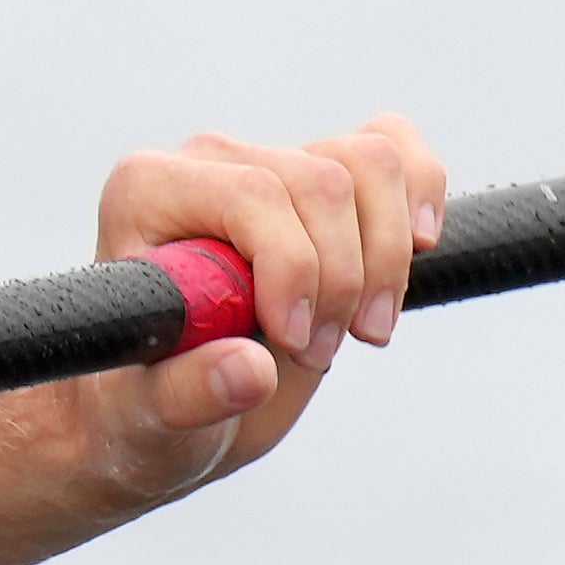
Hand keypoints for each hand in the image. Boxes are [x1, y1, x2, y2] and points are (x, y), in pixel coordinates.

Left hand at [63, 119, 445, 507]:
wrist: (168, 404)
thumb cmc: (143, 406)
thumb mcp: (148, 418)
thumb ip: (188, 393)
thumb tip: (250, 370)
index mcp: (147, 192)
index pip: (252, 194)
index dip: (295, 266)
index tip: (296, 343)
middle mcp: (208, 161)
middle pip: (323, 182)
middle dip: (343, 279)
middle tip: (317, 355)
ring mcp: (272, 161)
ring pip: (370, 162)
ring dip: (387, 257)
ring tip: (361, 330)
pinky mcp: (324, 177)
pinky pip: (392, 146)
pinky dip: (421, 193)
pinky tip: (417, 251)